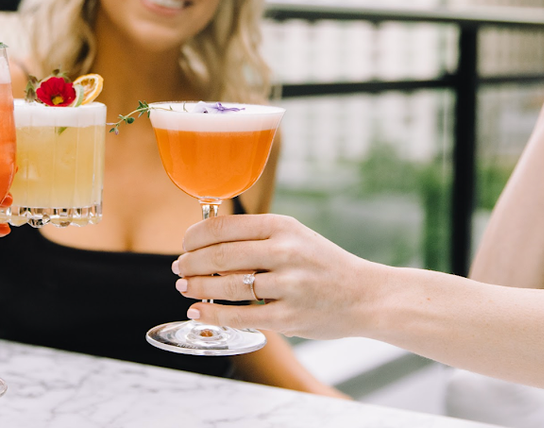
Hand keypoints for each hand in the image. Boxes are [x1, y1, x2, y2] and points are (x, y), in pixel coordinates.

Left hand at [176, 215, 379, 339]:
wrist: (364, 296)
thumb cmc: (323, 265)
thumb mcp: (296, 237)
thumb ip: (258, 238)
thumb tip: (207, 244)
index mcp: (283, 226)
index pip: (225, 226)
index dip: (196, 236)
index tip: (185, 244)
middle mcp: (285, 251)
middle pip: (220, 255)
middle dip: (191, 262)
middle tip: (179, 268)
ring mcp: (288, 285)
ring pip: (226, 285)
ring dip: (197, 287)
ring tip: (184, 288)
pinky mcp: (289, 317)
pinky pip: (239, 316)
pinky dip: (212, 315)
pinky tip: (198, 313)